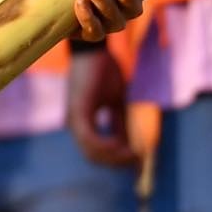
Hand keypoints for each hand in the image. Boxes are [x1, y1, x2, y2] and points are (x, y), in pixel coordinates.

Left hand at [69, 44, 136, 166]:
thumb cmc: (104, 71)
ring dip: (113, 157)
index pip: (96, 152)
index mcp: (82, 123)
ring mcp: (74, 119)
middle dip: (116, 162)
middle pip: (93, 157)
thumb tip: (131, 145)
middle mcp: (74, 124)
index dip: (116, 160)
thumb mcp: (117, 101)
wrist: (93, 49)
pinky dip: (105, 145)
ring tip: (132, 153)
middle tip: (136, 160)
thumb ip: (121, 123)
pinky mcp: (78, 112)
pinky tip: (119, 144)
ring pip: (90, 152)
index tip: (136, 159)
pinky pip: (90, 138)